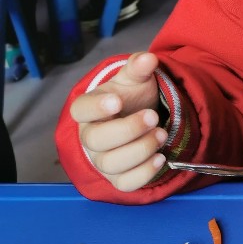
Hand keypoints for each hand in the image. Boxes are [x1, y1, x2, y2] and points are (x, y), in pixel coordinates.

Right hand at [69, 52, 166, 191]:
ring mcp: (102, 160)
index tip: (117, 101)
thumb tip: (148, 59)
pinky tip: (160, 158)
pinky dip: (143, 174)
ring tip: (161, 135)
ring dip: (140, 150)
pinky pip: (125, 184)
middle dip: (128, 129)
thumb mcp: (135, 79)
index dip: (96, 108)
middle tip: (153, 117)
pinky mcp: (117, 178)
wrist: (139, 117)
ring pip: (111, 164)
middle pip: (96, 140)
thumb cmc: (130, 98)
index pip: (80, 110)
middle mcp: (90, 136)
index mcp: (88, 109)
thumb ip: (139, 67)